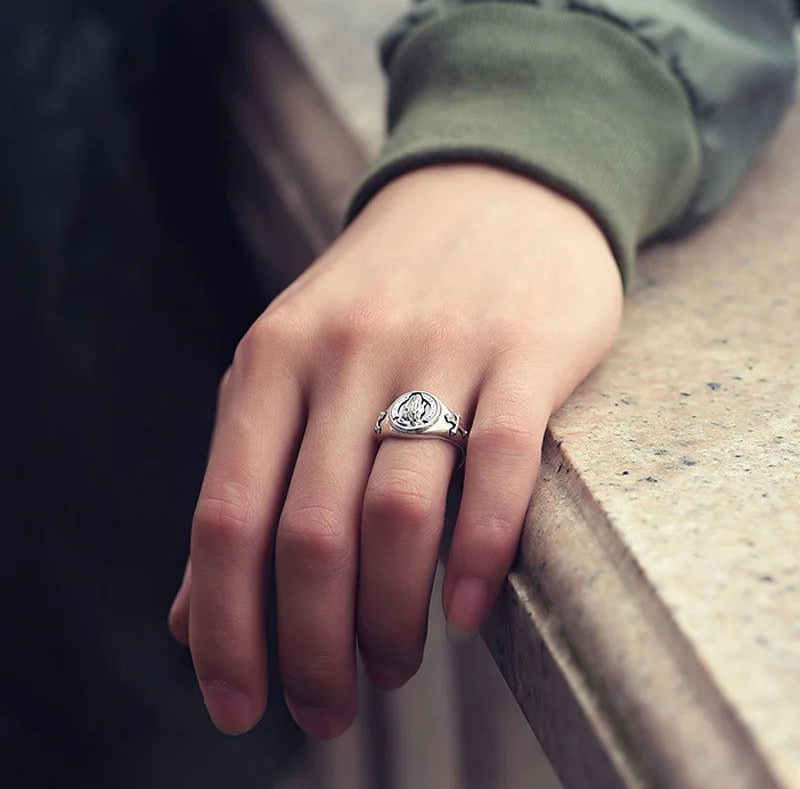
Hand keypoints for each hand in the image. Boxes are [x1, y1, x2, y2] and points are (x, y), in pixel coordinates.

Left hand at [168, 164, 622, 738]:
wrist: (488, 191)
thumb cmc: (385, 300)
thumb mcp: (292, 369)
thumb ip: (246, 480)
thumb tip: (188, 617)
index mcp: (269, 361)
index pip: (226, 517)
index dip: (223, 628)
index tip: (239, 710)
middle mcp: (343, 352)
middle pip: (311, 535)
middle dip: (312, 648)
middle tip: (329, 711)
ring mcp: (438, 347)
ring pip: (399, 513)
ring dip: (390, 618)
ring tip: (394, 668)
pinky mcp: (524, 349)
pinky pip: (500, 463)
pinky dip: (480, 552)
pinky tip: (468, 614)